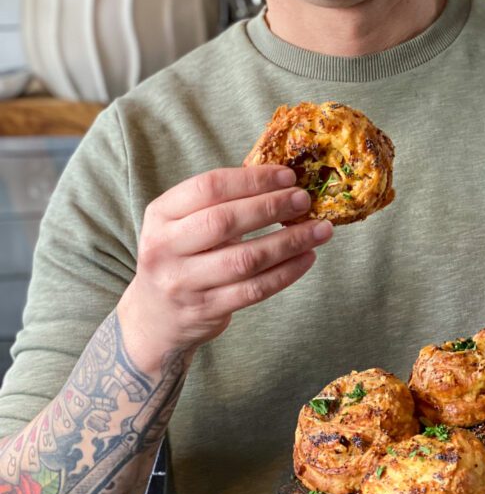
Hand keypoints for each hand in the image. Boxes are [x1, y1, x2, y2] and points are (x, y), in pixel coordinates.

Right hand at [117, 165, 331, 368]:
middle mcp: (165, 248)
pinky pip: (254, 290)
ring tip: (320, 229)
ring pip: (245, 259)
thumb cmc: (181, 256)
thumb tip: (282, 182)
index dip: (252, 179)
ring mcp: (184, 283)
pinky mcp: (206, 310)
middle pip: (225, 221)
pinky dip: (286, 272)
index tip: (287, 176)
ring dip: (289, 242)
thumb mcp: (182, 223)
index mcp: (161, 214)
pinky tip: (307, 257)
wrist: (155, 317)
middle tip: (304, 200)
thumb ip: (219, 203)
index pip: (209, 187)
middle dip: (272, 207)